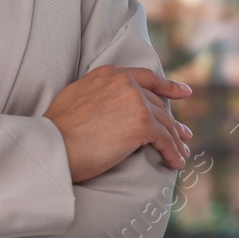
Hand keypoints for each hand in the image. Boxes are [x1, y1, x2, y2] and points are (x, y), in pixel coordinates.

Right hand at [44, 66, 193, 182]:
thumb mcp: (76, 96)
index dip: (168, 86)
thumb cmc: (57, 129)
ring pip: (165, 123)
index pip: (146, 78)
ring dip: (176, 141)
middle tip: (184, 135)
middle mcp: (125, 83)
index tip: (184, 92)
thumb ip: (96, 93)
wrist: (54, 145)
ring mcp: (136, 102)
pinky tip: (176, 163)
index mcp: (110, 74)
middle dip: (172, 121)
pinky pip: (165, 140)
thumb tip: (105, 105)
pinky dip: (173, 153)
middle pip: (157, 104)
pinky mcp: (142, 124)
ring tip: (182, 154)